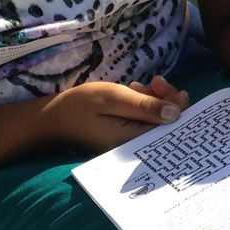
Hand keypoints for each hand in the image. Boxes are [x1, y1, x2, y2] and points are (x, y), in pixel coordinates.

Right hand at [41, 75, 190, 153]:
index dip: (178, 109)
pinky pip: (141, 122)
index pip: (169, 130)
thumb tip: (176, 114)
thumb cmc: (79, 106)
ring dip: (152, 100)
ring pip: (153, 121)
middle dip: (165, 101)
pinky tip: (133, 92)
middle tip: (156, 81)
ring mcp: (128, 144)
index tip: (175, 89)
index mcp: (132, 142)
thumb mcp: (113, 98)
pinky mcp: (123, 138)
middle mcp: (133, 148)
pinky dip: (142, 106)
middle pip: (164, 126)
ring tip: (139, 85)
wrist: (51, 119)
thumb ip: (144, 106)